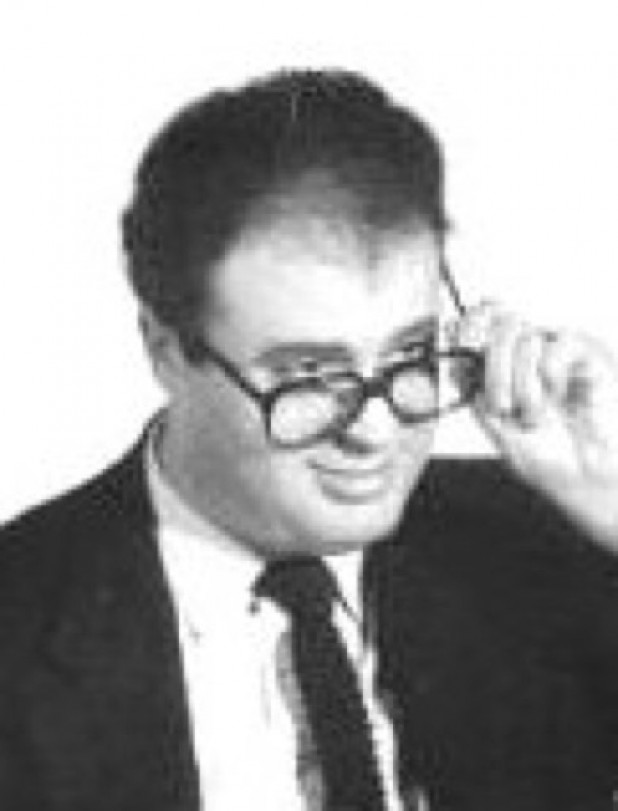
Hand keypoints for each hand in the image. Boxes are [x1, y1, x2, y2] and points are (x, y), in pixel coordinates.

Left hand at [455, 302, 617, 551]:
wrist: (588, 475)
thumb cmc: (548, 456)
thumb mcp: (497, 430)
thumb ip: (477, 397)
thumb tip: (460, 366)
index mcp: (501, 370)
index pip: (478, 330)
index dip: (466, 335)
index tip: (463, 362)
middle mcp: (525, 355)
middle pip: (496, 330)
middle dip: (493, 373)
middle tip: (504, 406)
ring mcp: (553, 351)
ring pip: (522, 340)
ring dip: (524, 385)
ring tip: (537, 413)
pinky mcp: (583, 352)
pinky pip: (554, 345)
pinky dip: (551, 377)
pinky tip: (560, 396)